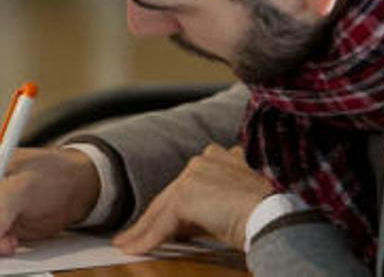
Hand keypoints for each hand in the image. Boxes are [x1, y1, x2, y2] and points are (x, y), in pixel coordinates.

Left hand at [114, 144, 273, 253]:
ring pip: (162, 209)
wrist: (279, 217)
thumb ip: (212, 206)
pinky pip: (162, 224)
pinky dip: (147, 239)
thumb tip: (188, 226)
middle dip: (151, 219)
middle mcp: (204, 159)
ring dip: (143, 231)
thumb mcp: (237, 203)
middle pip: (170, 196)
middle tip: (132, 236)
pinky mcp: (185, 196)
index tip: (161, 224)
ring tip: (127, 244)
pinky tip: (134, 249)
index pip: (187, 186)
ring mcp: (193, 175)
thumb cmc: (268, 215)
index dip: (172, 208)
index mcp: (219, 157)